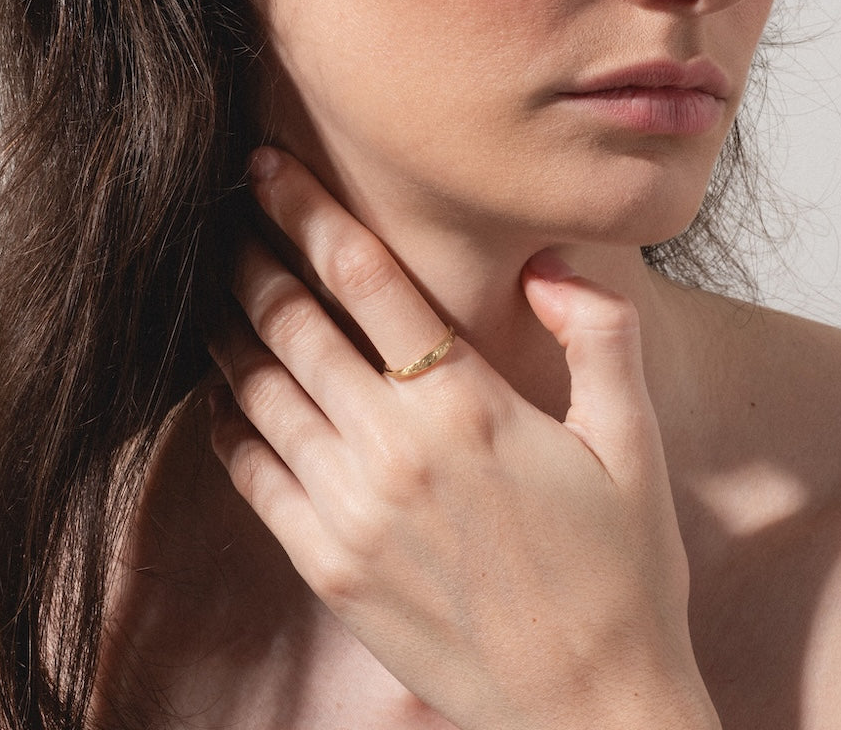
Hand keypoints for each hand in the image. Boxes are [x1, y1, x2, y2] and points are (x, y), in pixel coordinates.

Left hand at [211, 148, 718, 729]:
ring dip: (226, 327)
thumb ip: (600, 331)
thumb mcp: (633, 440)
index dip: (307, 208)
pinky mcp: (325, 566)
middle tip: (219, 210)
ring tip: (206, 286)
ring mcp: (348, 512)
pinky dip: (227, 422)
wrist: (589, 712)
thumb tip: (549, 262)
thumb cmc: (622, 572)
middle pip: (292, 321)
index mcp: (465, 405)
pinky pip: (252, 473)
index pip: (364, 274)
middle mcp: (391, 450)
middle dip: (249, 252)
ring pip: (258, 390)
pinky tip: (222, 393)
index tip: (268, 164)